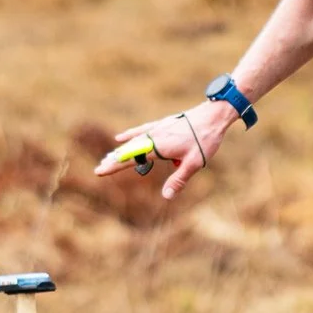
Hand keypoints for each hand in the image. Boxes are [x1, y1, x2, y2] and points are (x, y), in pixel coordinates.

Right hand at [96, 101, 238, 198]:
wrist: (213, 115)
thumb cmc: (206, 139)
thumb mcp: (195, 163)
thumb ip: (179, 180)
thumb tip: (166, 197)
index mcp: (159, 147)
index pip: (131, 159)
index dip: (115, 166)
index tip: (100, 171)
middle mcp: (154, 137)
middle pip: (128, 150)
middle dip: (114, 161)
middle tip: (99, 169)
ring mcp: (157, 129)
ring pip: (133, 141)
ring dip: (120, 151)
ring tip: (108, 158)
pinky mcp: (162, 124)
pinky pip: (141, 130)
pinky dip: (130, 135)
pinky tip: (120, 137)